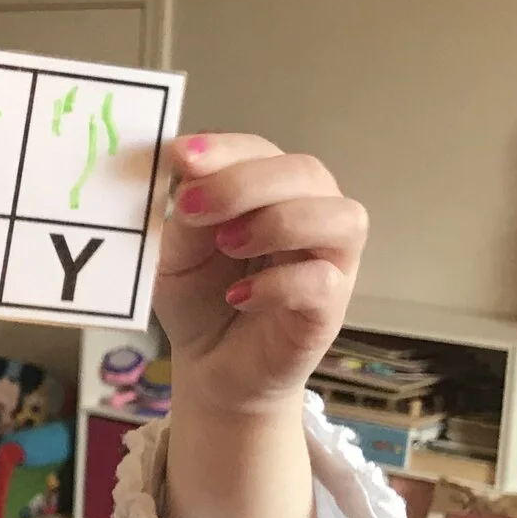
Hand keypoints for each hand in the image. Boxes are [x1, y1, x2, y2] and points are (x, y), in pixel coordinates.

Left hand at [153, 133, 366, 418]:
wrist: (212, 368)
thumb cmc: (201, 300)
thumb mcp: (177, 253)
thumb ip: (185, 217)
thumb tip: (182, 173)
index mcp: (274, 190)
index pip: (262, 151)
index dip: (225, 149)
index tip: (180, 156)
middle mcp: (312, 215)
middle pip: (307, 173)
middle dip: (245, 182)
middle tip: (190, 207)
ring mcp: (330, 262)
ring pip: (340, 218)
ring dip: (278, 222)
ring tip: (226, 245)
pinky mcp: (330, 311)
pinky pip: (325, 282)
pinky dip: (280, 284)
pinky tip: (239, 295)